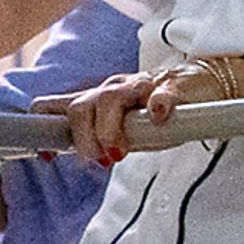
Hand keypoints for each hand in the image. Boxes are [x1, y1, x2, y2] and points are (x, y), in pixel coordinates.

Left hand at [34, 61, 225, 165]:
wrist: (202, 83)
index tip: (46, 155)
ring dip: (108, 130)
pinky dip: (157, 106)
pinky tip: (158, 118)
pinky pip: (161, 93)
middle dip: (82, 137)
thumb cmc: (154, 111)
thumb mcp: (120, 128)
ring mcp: (141, 86)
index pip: (54, 104)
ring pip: (111, 99)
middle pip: (80, 107)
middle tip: (97, 160)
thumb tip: (67, 154)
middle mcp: (112, 90)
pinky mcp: (172, 86)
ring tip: (118, 153)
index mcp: (95, 101)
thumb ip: (95, 138)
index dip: (42, 126)